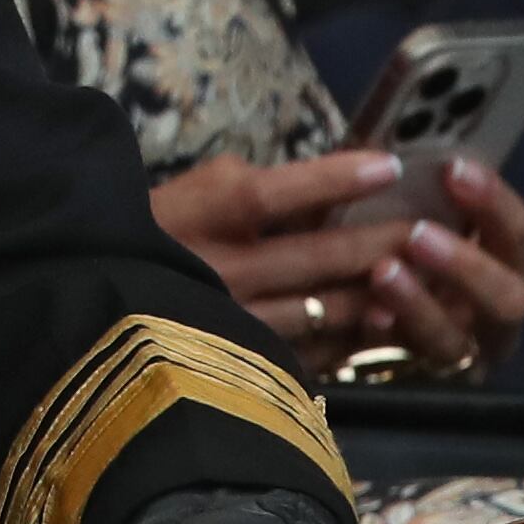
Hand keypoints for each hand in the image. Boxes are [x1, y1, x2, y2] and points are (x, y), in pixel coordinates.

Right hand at [151, 151, 523, 379]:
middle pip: (318, 254)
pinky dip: (348, 336)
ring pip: (323, 307)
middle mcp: (222, 269)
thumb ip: (250, 190)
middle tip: (430, 229)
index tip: (390, 164)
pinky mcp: (240, 359)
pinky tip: (381, 325)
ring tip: (422, 278)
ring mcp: (233, 320)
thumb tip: (324, 189)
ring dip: (377, 292)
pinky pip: (308, 349)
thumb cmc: (148, 236)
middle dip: (381, 240)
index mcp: (205, 214)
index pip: (281, 191)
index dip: (338, 178)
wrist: (94, 301)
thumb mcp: (192, 194)